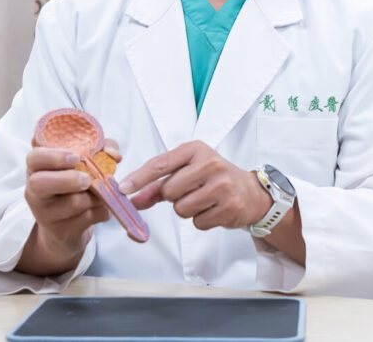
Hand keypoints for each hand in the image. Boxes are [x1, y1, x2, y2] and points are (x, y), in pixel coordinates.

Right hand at [20, 139, 120, 273]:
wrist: (66, 224)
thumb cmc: (74, 183)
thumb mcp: (82, 161)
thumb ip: (99, 149)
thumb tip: (113, 154)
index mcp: (37, 169)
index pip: (34, 158)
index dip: (54, 157)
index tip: (76, 157)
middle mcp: (35, 191)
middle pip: (40, 183)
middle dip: (69, 179)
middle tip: (87, 179)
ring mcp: (46, 214)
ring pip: (72, 203)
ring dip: (94, 195)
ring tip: (100, 191)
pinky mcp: (61, 231)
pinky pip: (87, 218)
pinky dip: (101, 210)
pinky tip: (100, 205)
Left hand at [118, 141, 271, 230]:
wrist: (250, 193)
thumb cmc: (214, 179)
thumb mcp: (188, 172)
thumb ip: (158, 185)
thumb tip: (132, 200)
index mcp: (196, 149)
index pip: (160, 164)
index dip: (139, 178)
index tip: (122, 188)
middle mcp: (210, 163)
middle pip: (169, 190)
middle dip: (174, 197)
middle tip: (191, 191)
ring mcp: (222, 185)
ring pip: (181, 208)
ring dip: (187, 210)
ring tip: (204, 200)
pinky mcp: (230, 206)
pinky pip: (197, 222)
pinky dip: (201, 220)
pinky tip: (214, 209)